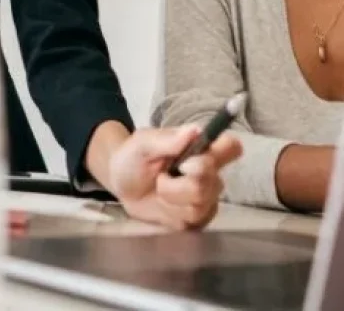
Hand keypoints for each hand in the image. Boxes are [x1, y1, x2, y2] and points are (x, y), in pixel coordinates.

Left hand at [108, 125, 241, 229]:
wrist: (122, 184)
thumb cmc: (134, 156)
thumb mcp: (143, 143)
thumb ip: (167, 139)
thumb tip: (195, 130)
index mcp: (201, 148)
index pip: (231, 147)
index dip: (223, 152)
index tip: (193, 159)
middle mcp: (209, 173)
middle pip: (213, 181)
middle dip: (182, 182)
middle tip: (162, 175)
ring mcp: (205, 198)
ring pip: (200, 203)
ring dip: (172, 196)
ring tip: (160, 187)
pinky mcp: (197, 219)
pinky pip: (192, 221)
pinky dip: (171, 213)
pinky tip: (163, 204)